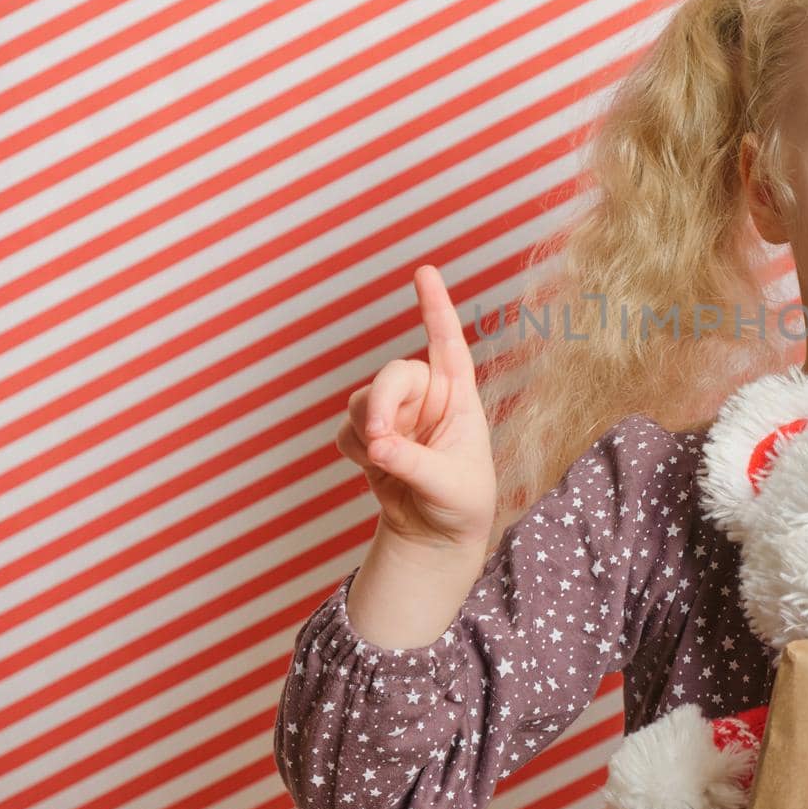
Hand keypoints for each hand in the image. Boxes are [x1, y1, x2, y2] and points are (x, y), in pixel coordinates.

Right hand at [335, 264, 497, 549]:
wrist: (435, 537)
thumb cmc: (461, 505)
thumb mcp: (450, 486)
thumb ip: (413, 463)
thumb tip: (377, 444)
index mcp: (459, 399)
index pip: (449, 345)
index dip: (436, 308)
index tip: (425, 271)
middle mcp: (427, 399)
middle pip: (394, 374)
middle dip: (381, 401)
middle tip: (379, 438)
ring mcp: (397, 415)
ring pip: (363, 400)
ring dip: (365, 427)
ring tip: (383, 460)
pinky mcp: (370, 436)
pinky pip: (346, 428)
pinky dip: (352, 447)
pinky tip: (372, 468)